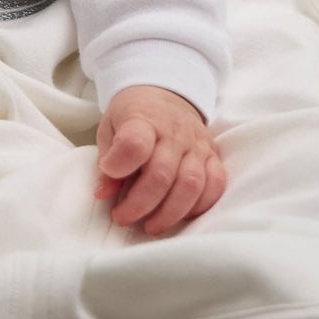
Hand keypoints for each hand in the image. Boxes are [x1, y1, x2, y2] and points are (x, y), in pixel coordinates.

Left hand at [92, 84, 225, 236]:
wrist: (165, 92)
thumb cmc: (133, 115)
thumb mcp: (109, 128)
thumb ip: (107, 160)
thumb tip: (103, 193)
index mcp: (143, 119)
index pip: (135, 143)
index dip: (120, 165)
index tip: (109, 174)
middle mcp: (175, 132)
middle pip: (162, 174)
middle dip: (140, 205)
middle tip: (122, 217)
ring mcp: (197, 144)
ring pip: (191, 185)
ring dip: (169, 213)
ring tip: (150, 226)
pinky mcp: (213, 155)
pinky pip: (215, 185)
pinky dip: (199, 207)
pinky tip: (180, 215)